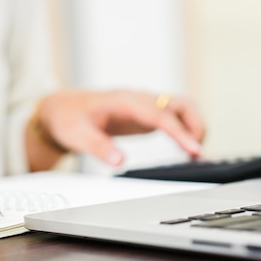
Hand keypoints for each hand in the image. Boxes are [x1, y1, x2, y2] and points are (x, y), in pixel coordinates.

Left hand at [35, 89, 204, 166]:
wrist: (63, 108)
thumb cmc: (69, 118)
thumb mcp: (77, 135)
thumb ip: (99, 147)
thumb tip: (119, 161)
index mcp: (125, 101)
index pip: (160, 114)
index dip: (179, 132)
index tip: (194, 149)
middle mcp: (139, 99)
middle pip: (180, 104)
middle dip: (194, 127)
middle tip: (197, 155)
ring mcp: (145, 105)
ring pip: (181, 108)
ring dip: (193, 128)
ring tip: (195, 155)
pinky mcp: (146, 114)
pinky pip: (174, 118)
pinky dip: (185, 131)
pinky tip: (186, 150)